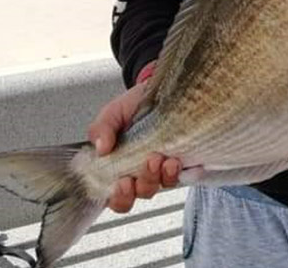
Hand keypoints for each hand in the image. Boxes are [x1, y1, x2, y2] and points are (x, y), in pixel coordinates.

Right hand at [87, 63, 181, 212]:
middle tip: (150, 161)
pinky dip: (183, 170)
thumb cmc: (132, 106)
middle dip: (145, 183)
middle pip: (142, 194)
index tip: (123, 182)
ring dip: (164, 176)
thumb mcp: (112, 114)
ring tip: (166, 158)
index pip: (117, 197)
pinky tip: (181, 161)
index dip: (120, 197)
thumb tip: (101, 148)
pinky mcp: (184, 159)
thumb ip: (101, 129)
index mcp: (119, 169)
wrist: (157, 89)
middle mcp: (142, 173)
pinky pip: (186, 174)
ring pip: (164, 185)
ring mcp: (163, 168)